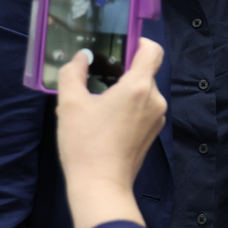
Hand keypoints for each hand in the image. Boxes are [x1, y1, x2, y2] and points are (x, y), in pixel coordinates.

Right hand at [56, 39, 166, 227]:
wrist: (101, 185)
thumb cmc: (85, 143)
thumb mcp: (70, 104)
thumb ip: (73, 74)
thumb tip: (81, 57)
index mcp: (139, 87)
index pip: (153, 51)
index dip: (140, 42)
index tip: (122, 45)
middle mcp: (155, 99)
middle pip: (144, 73)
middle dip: (122, 72)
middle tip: (96, 80)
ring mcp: (157, 118)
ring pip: (143, 93)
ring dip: (123, 92)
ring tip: (96, 104)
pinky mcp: (153, 133)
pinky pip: (143, 110)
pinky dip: (128, 108)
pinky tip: (105, 121)